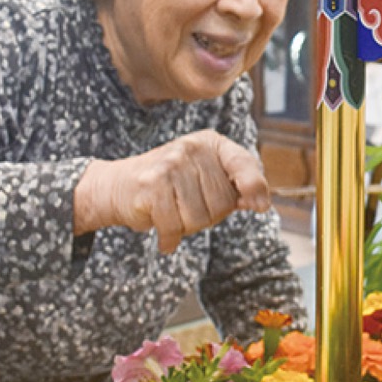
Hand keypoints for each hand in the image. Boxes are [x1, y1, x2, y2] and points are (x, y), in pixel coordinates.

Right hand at [74, 130, 271, 254]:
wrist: (119, 186)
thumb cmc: (172, 186)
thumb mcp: (206, 178)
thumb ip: (236, 187)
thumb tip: (262, 203)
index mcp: (211, 143)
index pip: (244, 164)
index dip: (255, 188)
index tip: (260, 207)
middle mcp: (192, 148)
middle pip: (222, 202)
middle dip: (209, 216)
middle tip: (187, 207)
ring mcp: (171, 164)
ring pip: (199, 217)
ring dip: (187, 227)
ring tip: (173, 213)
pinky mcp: (152, 184)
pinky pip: (174, 225)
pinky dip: (169, 238)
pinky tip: (164, 234)